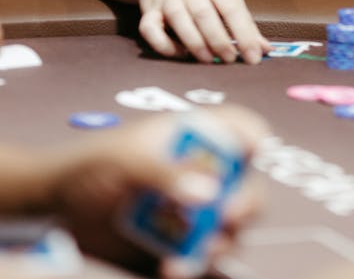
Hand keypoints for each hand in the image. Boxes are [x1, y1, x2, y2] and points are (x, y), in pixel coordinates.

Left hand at [46, 105, 268, 277]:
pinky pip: (201, 262)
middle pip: (247, 185)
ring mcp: (195, 213)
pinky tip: (172, 269)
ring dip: (223, 244)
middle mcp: (204, 174)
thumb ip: (165, 173)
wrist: (59, 207)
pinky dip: (194, 268)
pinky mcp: (180, 246)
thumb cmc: (93, 165)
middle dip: (246, 202)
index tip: (256, 152)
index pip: (239, 128)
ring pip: (230, 231)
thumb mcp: (126, 161)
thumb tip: (209, 193)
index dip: (254, 136)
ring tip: (198, 255)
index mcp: (195, 138)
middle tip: (229, 217)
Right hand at [128, 0, 270, 62]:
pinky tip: (179, 53)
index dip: (245, 33)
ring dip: (196, 45)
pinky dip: (164, 45)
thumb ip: (242, 19)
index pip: (232, 6)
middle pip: (205, 15)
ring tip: (209, 59)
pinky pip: (150, 31)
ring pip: (180, 22)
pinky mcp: (148, 10)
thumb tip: (264, 48)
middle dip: (219, 41)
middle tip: (230, 59)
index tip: (254, 55)